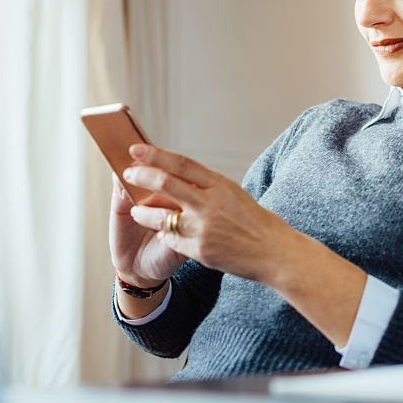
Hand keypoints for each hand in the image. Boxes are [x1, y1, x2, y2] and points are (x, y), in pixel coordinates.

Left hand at [122, 143, 294, 284]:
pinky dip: (164, 235)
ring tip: (136, 210)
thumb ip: (207, 186)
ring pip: (160, 216)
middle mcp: (209, 204)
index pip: (181, 163)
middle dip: (141, 176)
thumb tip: (178, 175)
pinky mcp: (199, 251)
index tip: (135, 149)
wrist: (274, 253)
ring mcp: (203, 229)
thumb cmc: (256, 221)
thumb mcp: (234, 194)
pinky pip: (171, 239)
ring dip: (144, 212)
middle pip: (166, 183)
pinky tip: (162, 233)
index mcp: (220, 185)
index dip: (155, 154)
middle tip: (127, 173)